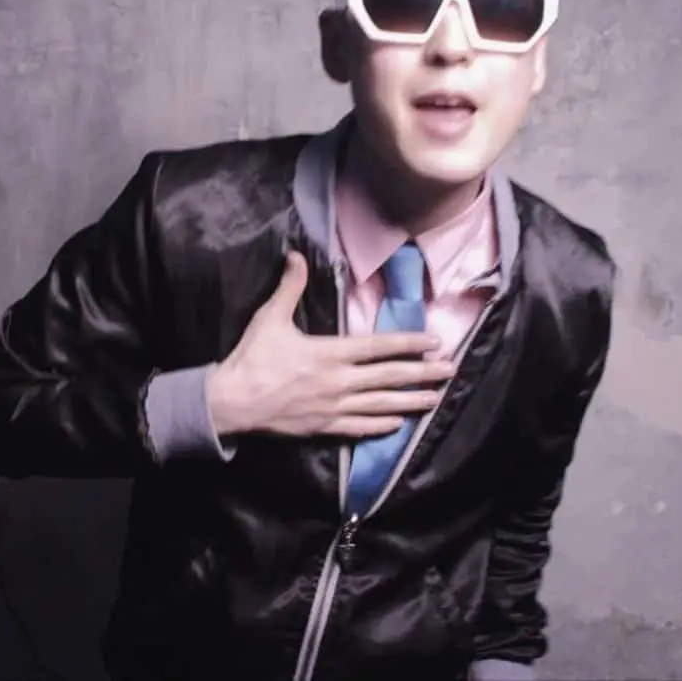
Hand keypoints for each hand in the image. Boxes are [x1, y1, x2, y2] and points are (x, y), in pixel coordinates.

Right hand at [207, 251, 452, 438]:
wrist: (232, 402)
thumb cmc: (252, 358)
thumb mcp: (269, 317)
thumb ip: (289, 287)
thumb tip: (295, 255)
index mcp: (330, 353)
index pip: (379, 347)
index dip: (409, 344)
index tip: (434, 342)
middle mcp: (339, 381)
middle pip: (390, 377)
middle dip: (423, 373)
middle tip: (450, 370)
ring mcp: (334, 407)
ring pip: (382, 405)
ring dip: (411, 402)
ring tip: (435, 398)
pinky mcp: (324, 427)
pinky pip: (361, 428)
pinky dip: (382, 426)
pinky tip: (399, 424)